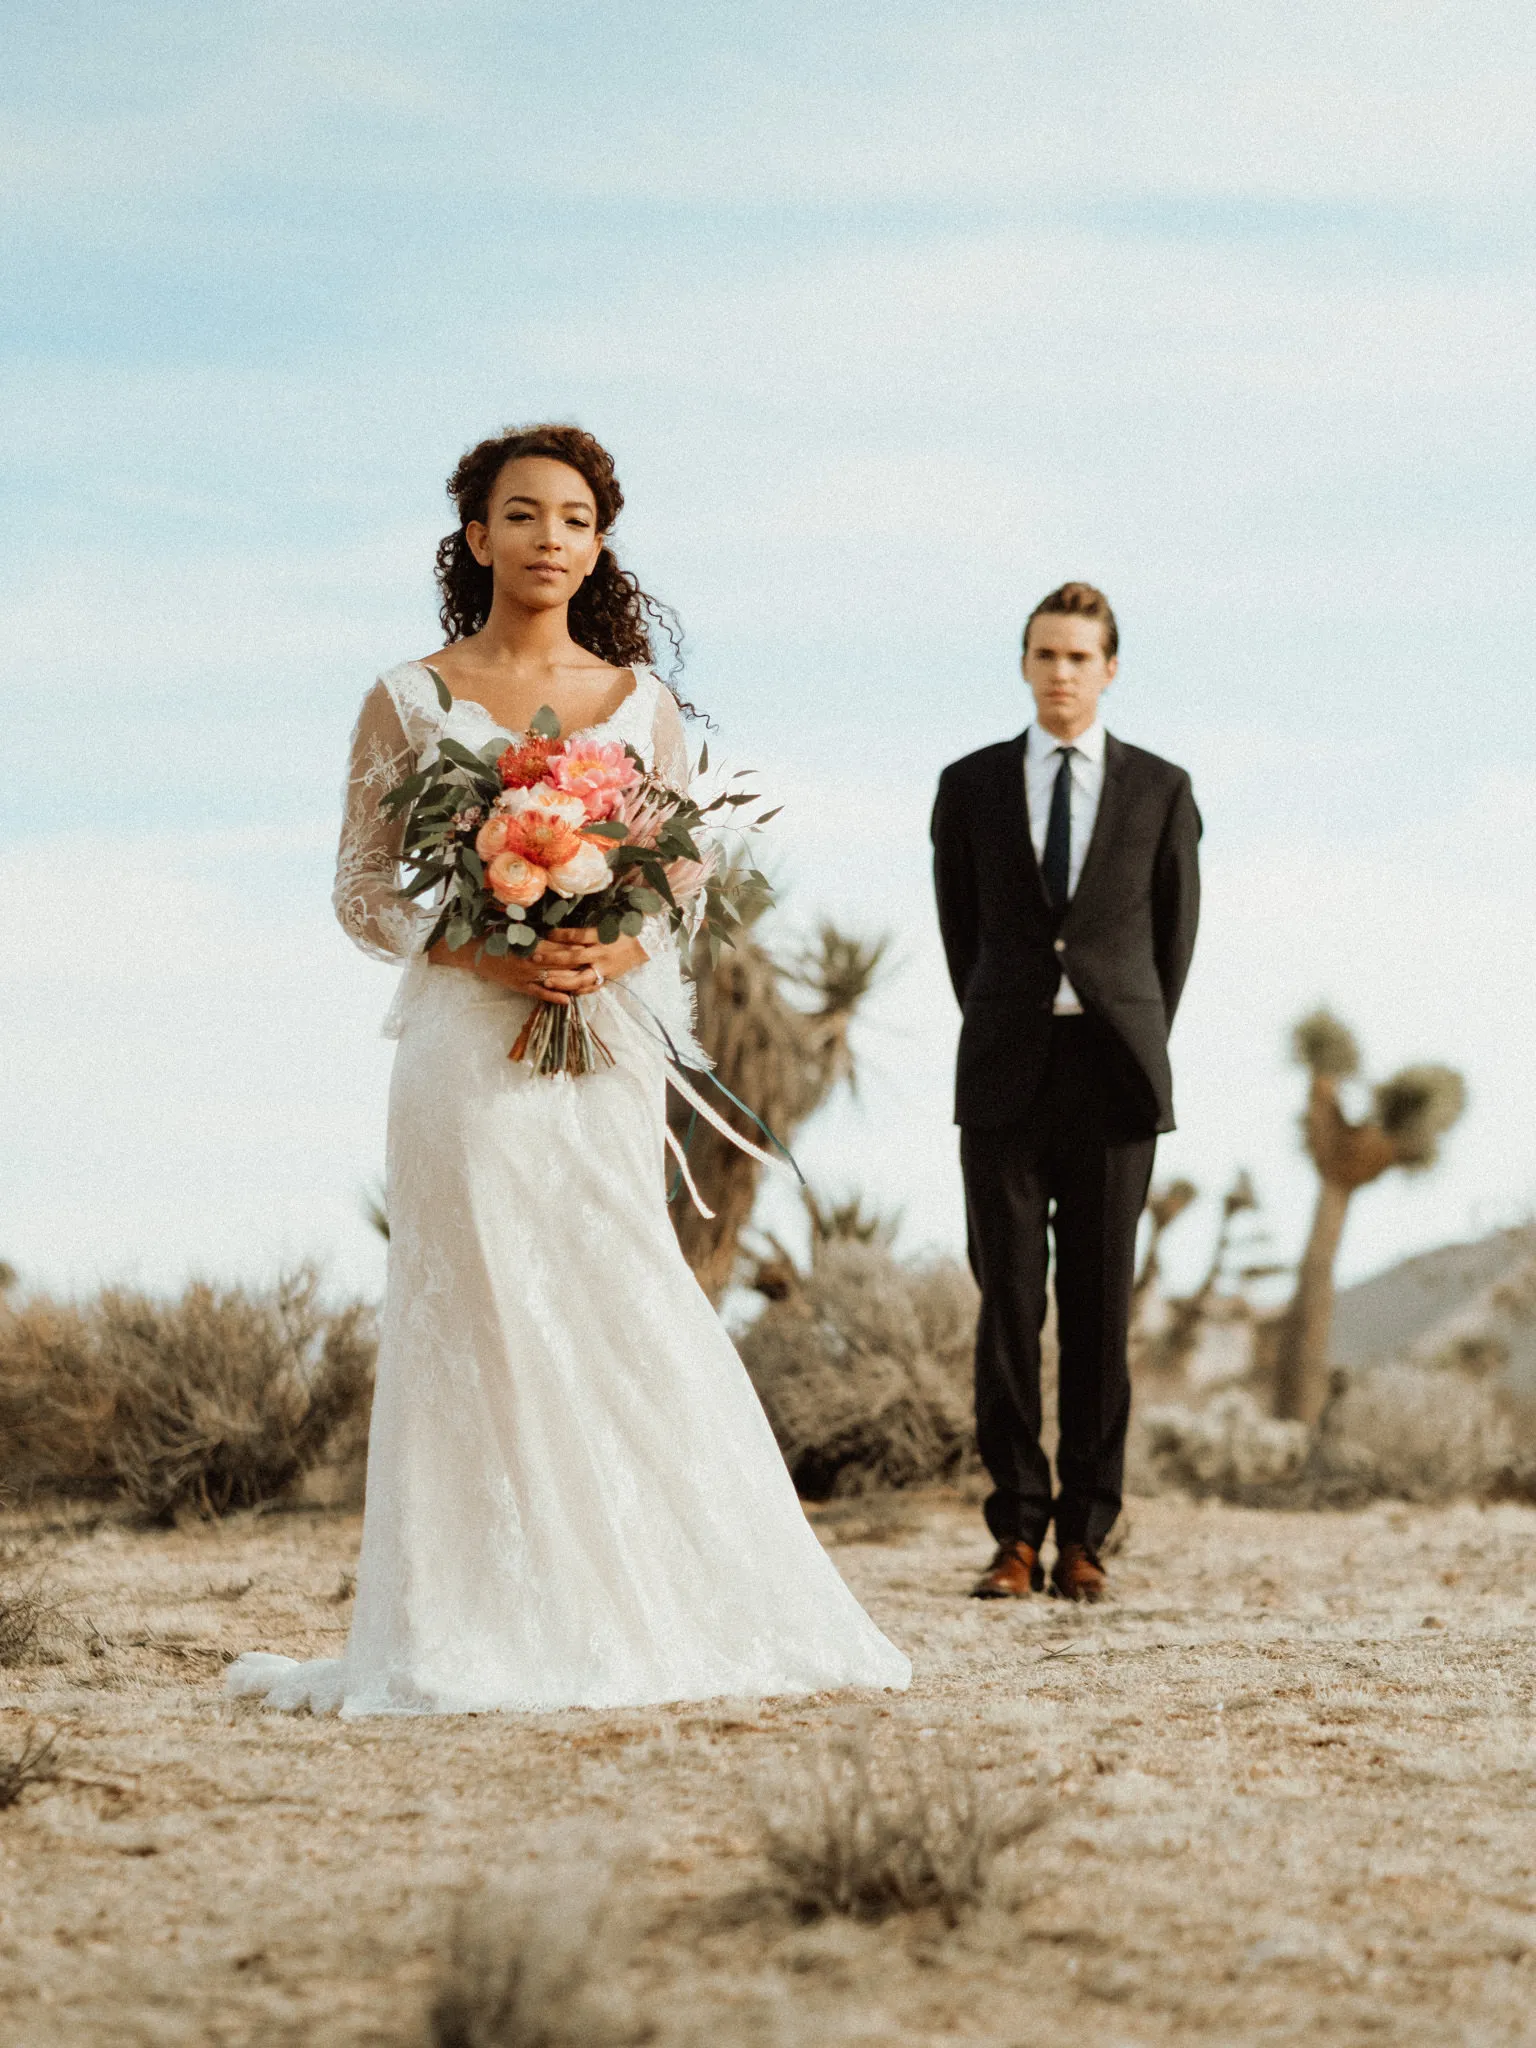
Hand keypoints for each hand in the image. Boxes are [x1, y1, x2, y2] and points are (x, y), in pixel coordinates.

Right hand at [427, 928, 647, 1004]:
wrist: (467, 951)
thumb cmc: (489, 931)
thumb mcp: (507, 920)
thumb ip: (525, 915)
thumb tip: (538, 899)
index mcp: (527, 941)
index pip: (555, 945)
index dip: (574, 946)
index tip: (591, 945)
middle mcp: (527, 960)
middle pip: (559, 963)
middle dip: (579, 964)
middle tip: (599, 963)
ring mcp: (524, 976)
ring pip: (552, 980)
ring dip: (572, 981)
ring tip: (590, 981)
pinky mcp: (519, 987)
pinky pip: (539, 994)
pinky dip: (553, 997)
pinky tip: (568, 1000)